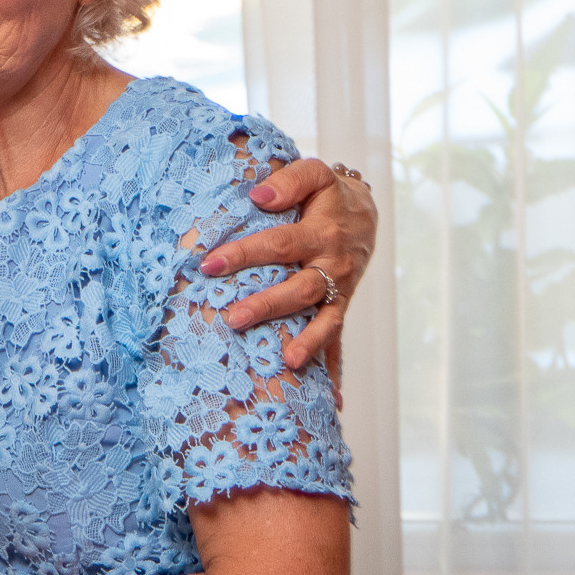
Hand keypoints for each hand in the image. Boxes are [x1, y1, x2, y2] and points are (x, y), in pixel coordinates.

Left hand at [200, 157, 375, 372]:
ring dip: (307, 343)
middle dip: (267, 306)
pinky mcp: (341, 307)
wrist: (365, 214)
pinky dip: (334, 368)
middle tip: (232, 319)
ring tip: (286, 363)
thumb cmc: (328, 194)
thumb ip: (288, 180)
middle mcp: (333, 265)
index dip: (244, 254)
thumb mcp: (315, 174)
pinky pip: (338, 339)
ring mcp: (340, 291)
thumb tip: (258, 197)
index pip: (278, 244)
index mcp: (321, 233)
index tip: (209, 265)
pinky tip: (332, 399)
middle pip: (300, 289)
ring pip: (324, 320)